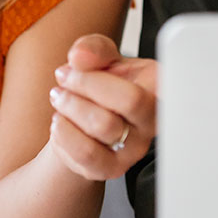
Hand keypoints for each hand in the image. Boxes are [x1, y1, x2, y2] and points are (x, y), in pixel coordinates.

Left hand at [47, 33, 157, 179]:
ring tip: (59, 97)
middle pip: (128, 99)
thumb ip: (94, 48)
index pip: (155, 80)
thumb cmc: (102, 86)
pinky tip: (61, 122)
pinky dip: (64, 133)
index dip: (112, 74)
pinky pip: (87, 154)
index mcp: (159, 88)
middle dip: (83, 83)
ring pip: (104, 126)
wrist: (86, 120)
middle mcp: (153, 121)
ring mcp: (135, 148)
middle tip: (63, 76)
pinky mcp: (112, 169)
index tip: (78, 62)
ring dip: (70, 106)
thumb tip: (80, 56)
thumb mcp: (101, 57)